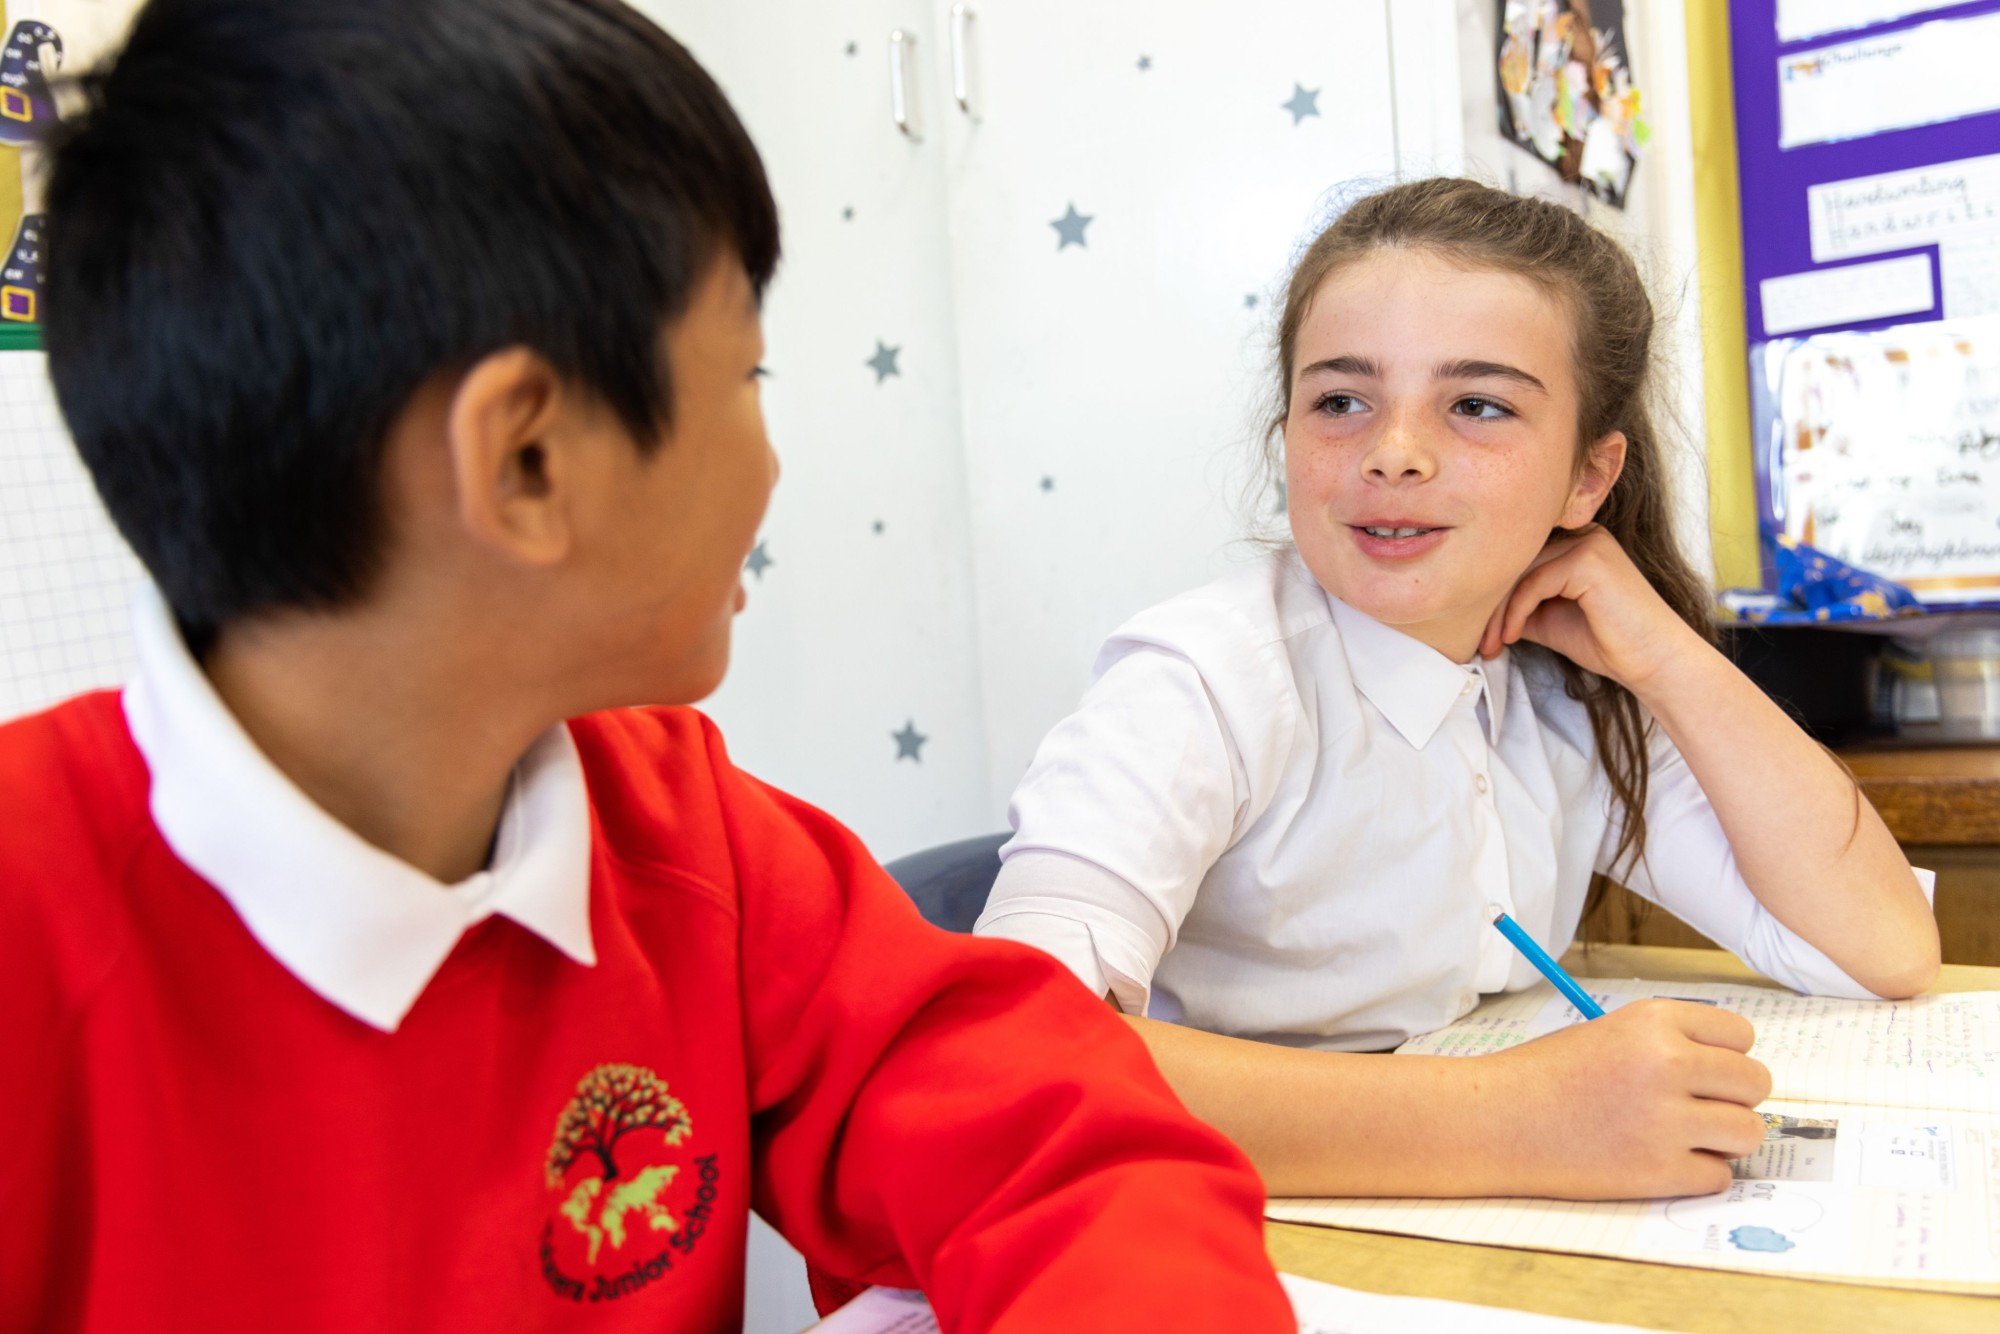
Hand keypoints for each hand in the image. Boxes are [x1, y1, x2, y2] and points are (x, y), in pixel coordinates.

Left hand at [1478, 526, 1703, 691]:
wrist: (1652, 661)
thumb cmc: (1607, 641)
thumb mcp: (1548, 618)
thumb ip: (1518, 603)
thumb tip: (1476, 604)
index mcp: (1576, 542)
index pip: (1518, 559)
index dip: (1493, 595)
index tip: (1480, 634)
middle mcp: (1583, 534)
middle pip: (1515, 561)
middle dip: (1490, 605)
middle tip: (1481, 643)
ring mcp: (1588, 542)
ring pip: (1520, 571)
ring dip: (1498, 611)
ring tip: (1492, 644)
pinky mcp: (1589, 559)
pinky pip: (1535, 581)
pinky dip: (1516, 610)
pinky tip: (1511, 635)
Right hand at [1482, 999, 1772, 1199]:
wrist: (1494, 1120)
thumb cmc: (1547, 1075)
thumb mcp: (1610, 1032)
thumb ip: (1671, 1043)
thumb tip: (1735, 1074)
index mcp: (1654, 1021)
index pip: (1741, 1035)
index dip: (1725, 1056)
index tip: (1701, 1071)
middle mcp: (1666, 1063)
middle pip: (1755, 1083)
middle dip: (1732, 1098)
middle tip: (1694, 1108)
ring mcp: (1665, 1120)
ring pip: (1749, 1132)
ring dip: (1724, 1139)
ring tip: (1682, 1137)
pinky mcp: (1659, 1172)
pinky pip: (1719, 1177)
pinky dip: (1696, 1175)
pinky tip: (1658, 1162)